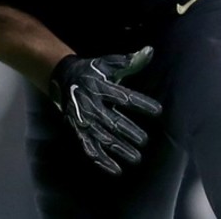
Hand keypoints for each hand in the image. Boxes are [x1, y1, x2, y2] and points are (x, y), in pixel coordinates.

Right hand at [48, 46, 161, 175]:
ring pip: (102, 137)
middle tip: (144, 141)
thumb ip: (129, 61)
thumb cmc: (91, 70)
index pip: (124, 97)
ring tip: (136, 158)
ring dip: (119, 148)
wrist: (62, 78)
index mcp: (100, 86)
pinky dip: (102, 160)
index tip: (158, 111)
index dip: (141, 104)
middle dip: (128, 132)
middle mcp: (91, 104)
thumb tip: (150, 51)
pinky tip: (116, 170)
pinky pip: (89, 147)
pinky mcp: (78, 130)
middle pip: (112, 120)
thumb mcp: (108, 64)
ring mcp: (84, 119)